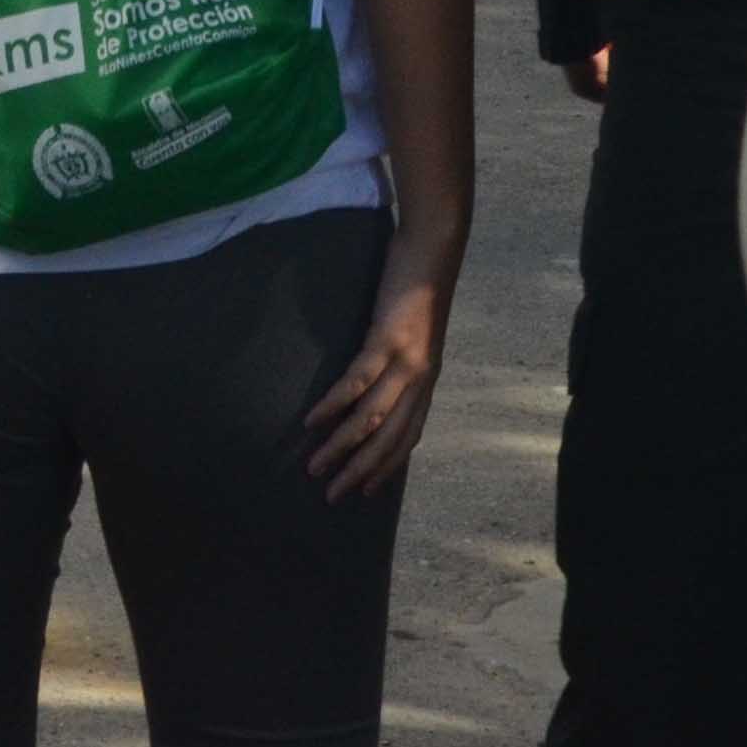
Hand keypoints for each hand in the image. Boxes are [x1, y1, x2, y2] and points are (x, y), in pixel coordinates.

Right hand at [299, 236, 454, 498]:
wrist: (434, 250)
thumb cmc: (418, 287)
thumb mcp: (414, 333)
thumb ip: (400, 360)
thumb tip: (376, 380)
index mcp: (426, 379)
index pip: (408, 436)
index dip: (387, 466)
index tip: (365, 491)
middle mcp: (420, 378)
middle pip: (389, 438)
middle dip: (360, 471)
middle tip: (333, 496)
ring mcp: (406, 361)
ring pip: (372, 419)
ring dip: (342, 447)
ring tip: (315, 467)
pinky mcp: (388, 340)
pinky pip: (357, 382)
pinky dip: (333, 405)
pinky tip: (313, 421)